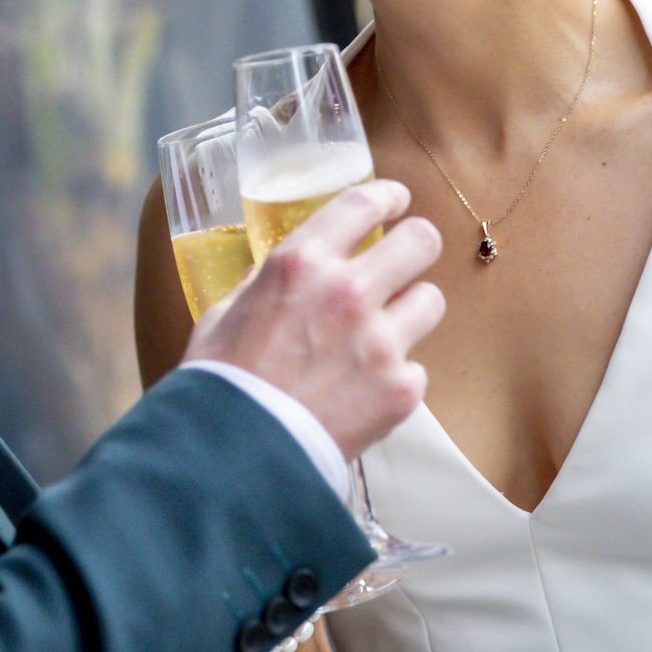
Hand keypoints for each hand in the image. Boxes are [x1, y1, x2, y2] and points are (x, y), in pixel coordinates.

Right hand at [181, 179, 442, 458]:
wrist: (238, 455)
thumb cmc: (221, 383)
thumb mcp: (225, 313)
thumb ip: (265, 286)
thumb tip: (283, 276)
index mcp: (300, 263)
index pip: (363, 202)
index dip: (387, 196)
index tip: (395, 200)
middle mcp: (349, 291)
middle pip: (421, 240)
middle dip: (416, 244)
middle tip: (406, 258)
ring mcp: (381, 341)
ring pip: (431, 300)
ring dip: (409, 311)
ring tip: (381, 334)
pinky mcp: (401, 389)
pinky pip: (416, 368)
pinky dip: (394, 377)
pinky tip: (362, 392)